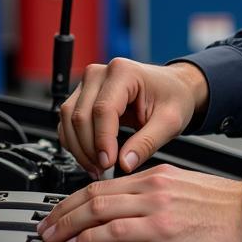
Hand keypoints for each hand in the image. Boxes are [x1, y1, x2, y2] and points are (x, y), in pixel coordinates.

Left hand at [36, 165, 241, 241]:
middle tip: (44, 227)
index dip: (76, 199)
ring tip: (51, 238)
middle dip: (62, 211)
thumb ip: (161, 204)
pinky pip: (114, 231)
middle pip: (94, 193)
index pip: (106, 183)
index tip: (60, 213)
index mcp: (160, 176)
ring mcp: (157, 205)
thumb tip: (137, 226)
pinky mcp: (162, 228)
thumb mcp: (189, 197)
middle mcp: (154, 185)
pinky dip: (89, 239)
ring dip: (67, 225)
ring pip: (98, 209)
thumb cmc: (232, 213)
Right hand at [58, 58, 208, 177]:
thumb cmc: (173, 97)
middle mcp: (100, 73)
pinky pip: (68, 123)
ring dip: (79, 148)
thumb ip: (147, 143)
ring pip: (68, 120)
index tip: (109, 163)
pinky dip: (75, 144)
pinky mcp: (82, 97)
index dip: (102, 140)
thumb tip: (125, 164)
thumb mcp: (170, 121)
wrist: (174, 88)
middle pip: (80, 116)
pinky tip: (91, 158)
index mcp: (123, 72)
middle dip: (89, 149)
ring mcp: (88, 84)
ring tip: (97, 168)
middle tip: (104, 170)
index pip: (103, 110)